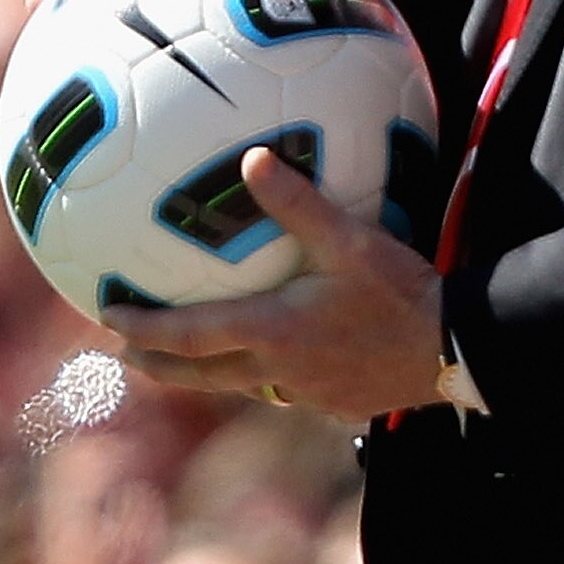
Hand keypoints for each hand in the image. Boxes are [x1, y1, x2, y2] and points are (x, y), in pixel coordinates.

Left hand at [100, 146, 449, 418]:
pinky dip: (260, 378)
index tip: (107, 323)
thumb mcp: (353, 242)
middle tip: (123, 357)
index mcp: (271, 331)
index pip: (188, 337)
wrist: (456, 352)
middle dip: (157, 365)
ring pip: (239, 387)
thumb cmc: (403, 296)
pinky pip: (283, 393)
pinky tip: (273, 363)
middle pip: (199, 376)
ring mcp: (305, 394)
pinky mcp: (333, 405)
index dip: (143, 330)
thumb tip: (253, 159)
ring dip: (204, 374)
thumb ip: (300, 203)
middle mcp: (277, 370)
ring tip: (187, 360)